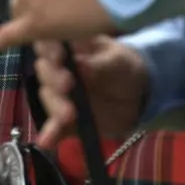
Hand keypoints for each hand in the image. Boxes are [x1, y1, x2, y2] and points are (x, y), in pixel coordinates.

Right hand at [30, 37, 148, 150]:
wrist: (139, 98)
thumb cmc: (125, 67)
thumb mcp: (119, 61)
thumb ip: (100, 64)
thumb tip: (80, 64)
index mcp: (70, 47)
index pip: (49, 43)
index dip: (48, 49)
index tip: (58, 57)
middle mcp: (59, 69)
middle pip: (44, 71)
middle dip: (53, 78)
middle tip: (67, 86)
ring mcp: (61, 96)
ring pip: (48, 98)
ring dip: (55, 106)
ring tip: (69, 115)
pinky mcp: (65, 120)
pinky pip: (55, 127)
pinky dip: (50, 134)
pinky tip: (46, 141)